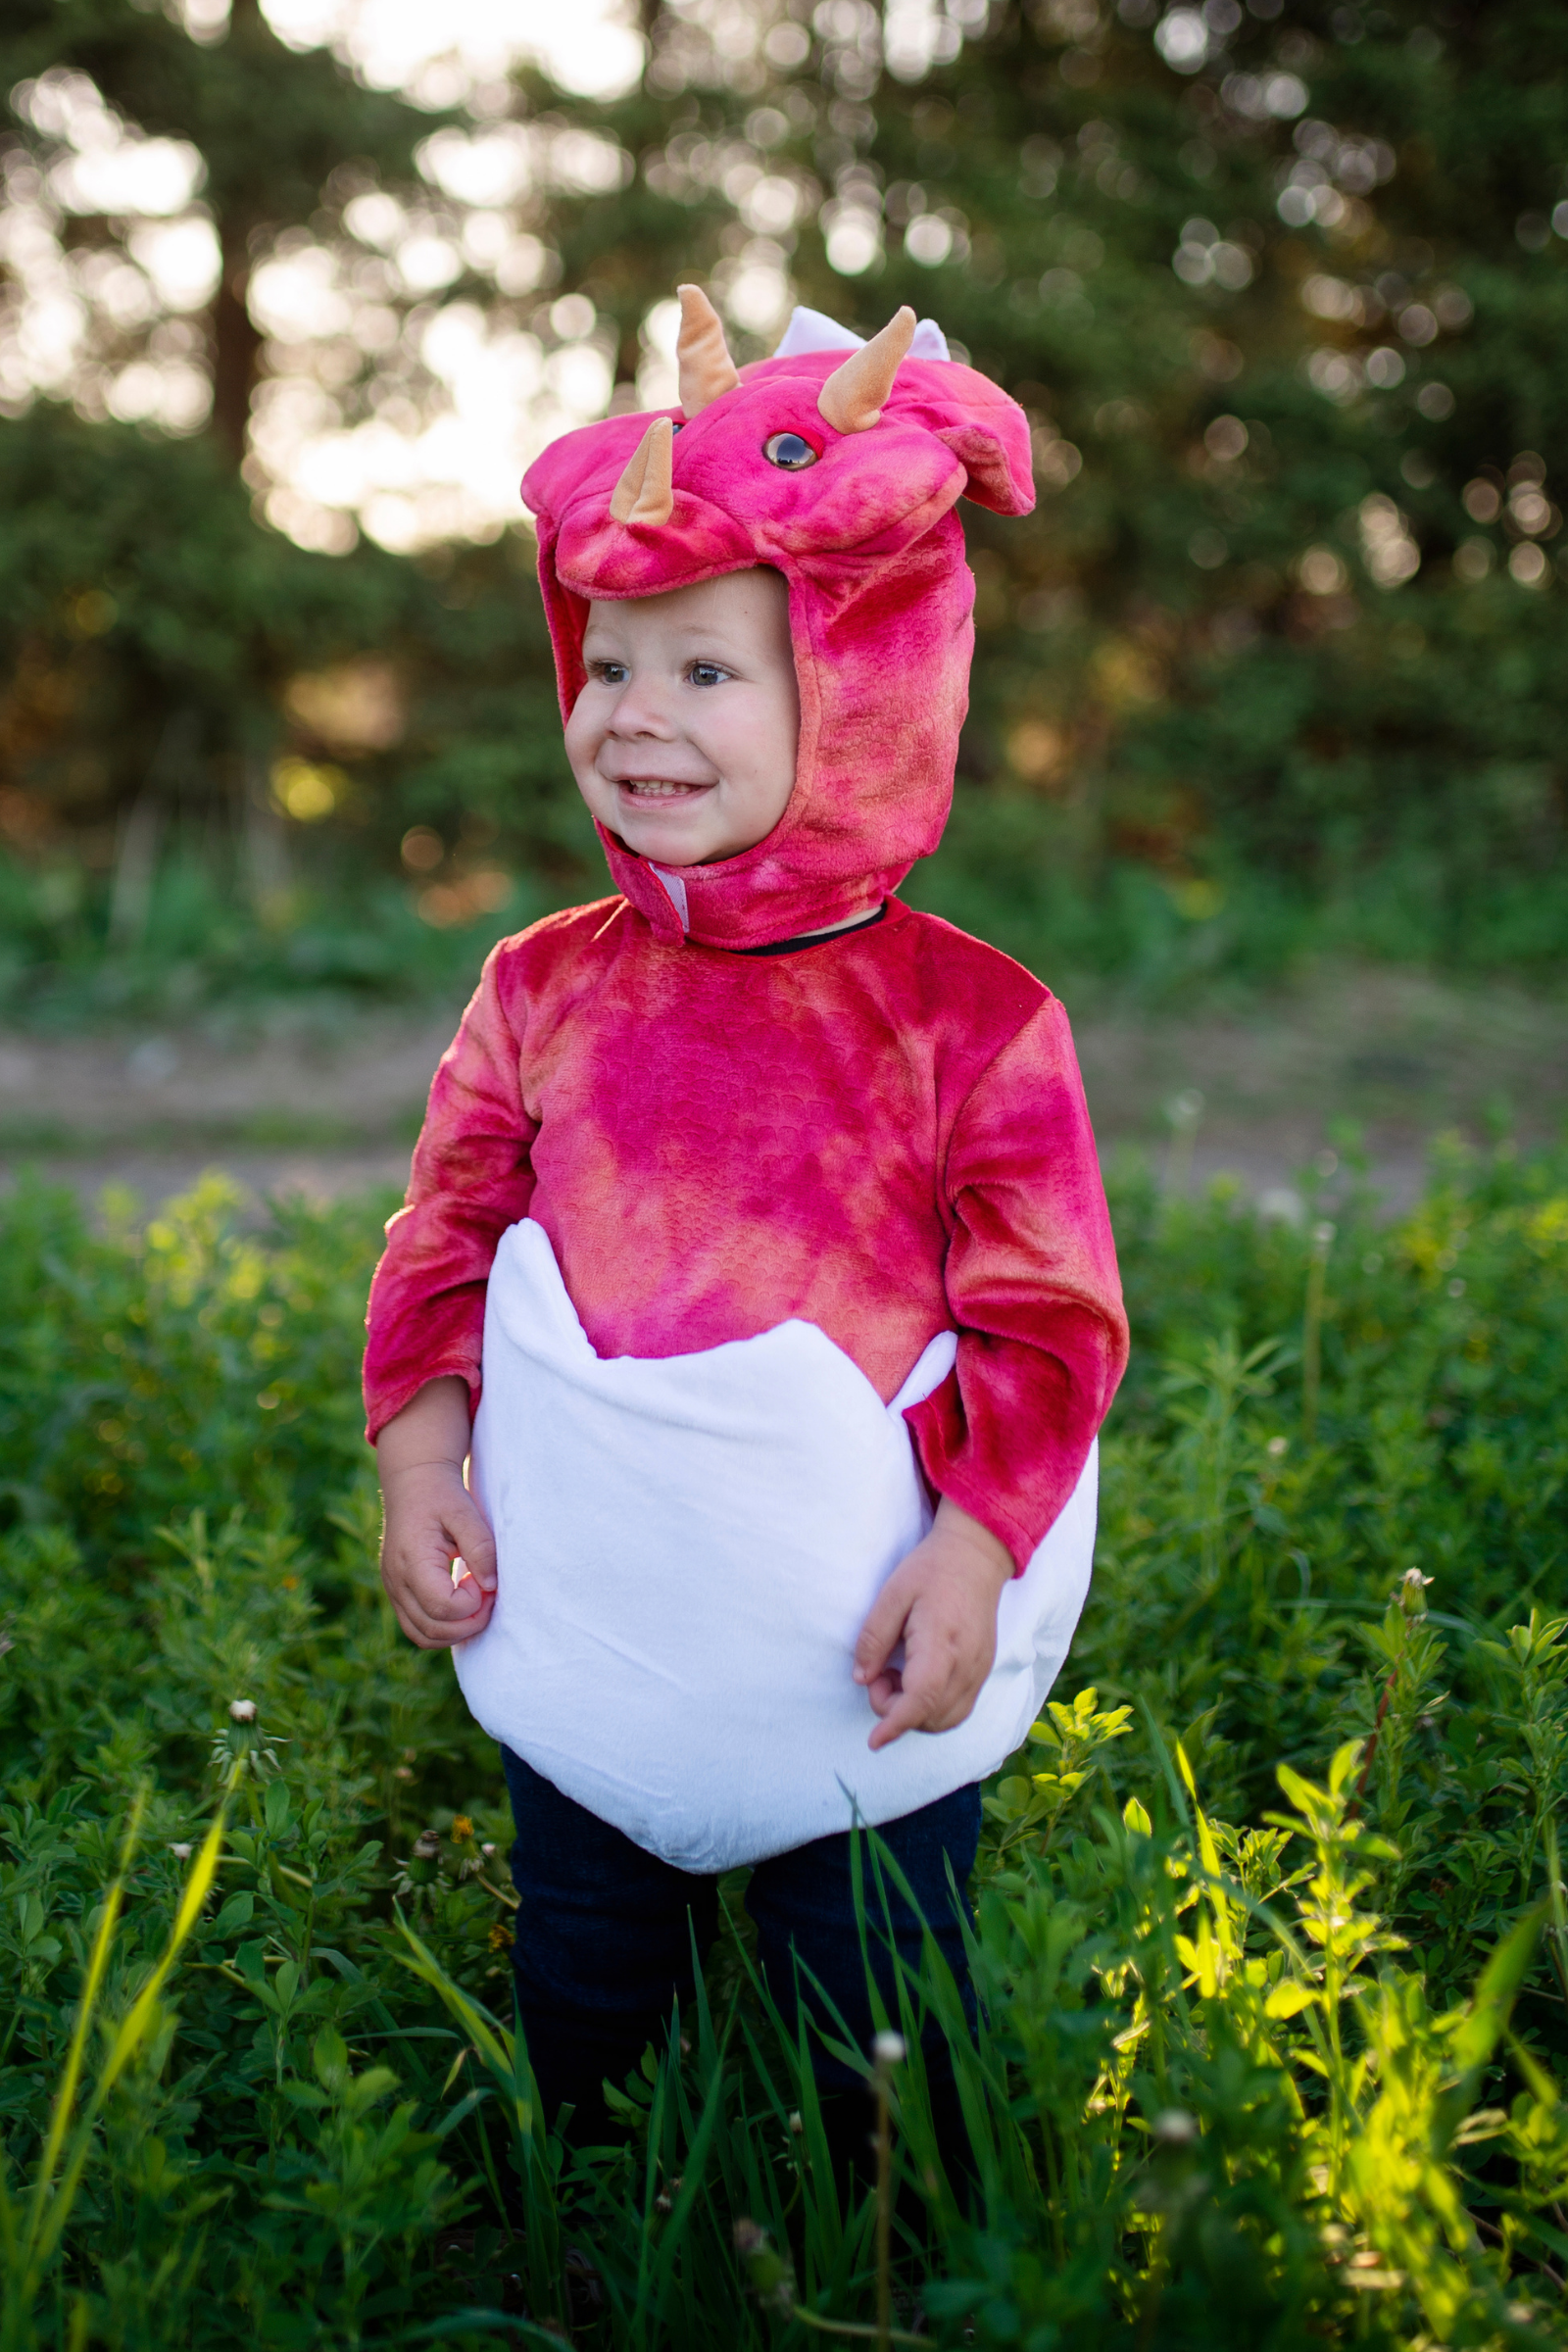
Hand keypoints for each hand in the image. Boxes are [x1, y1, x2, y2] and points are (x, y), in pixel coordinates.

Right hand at [377, 1378, 497, 1650]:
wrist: (413, 1481)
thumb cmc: (441, 1494)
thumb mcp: (465, 1512)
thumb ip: (480, 1548)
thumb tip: (492, 1585)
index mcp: (412, 1561)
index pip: (443, 1607)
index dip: (473, 1603)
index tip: (484, 1578)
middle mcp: (396, 1581)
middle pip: (432, 1630)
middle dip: (469, 1622)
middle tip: (488, 1594)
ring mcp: (393, 1590)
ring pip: (423, 1635)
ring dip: (456, 1631)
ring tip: (476, 1601)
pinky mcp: (397, 1592)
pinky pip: (417, 1627)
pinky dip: (442, 1627)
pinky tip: (462, 1603)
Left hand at [852, 1499, 1013, 1749]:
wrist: (976, 1557)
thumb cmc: (931, 1570)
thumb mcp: (892, 1594)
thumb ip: (874, 1638)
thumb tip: (862, 1678)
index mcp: (942, 1643)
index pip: (921, 1698)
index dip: (895, 1724)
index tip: (874, 1741)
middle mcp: (967, 1664)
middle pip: (932, 1717)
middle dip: (897, 1712)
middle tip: (880, 1674)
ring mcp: (980, 1670)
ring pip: (947, 1719)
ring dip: (915, 1713)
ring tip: (897, 1675)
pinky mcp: (983, 1670)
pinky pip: (959, 1708)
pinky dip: (933, 1710)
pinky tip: (917, 1680)